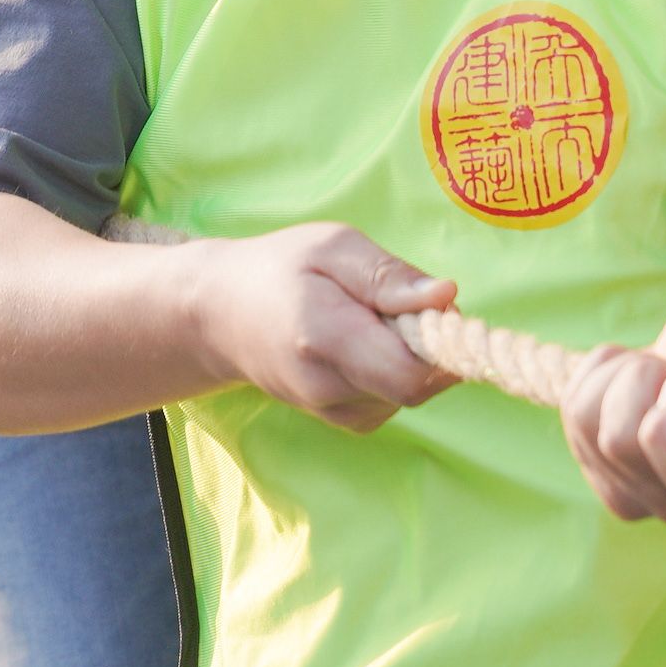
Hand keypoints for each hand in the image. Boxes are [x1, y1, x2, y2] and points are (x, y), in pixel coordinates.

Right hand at [188, 223, 457, 431]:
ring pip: (408, 394)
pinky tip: (366, 343)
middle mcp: (326, 387)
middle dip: (428, 347)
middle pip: (415, 386)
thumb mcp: (332, 247)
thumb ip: (387, 275)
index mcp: (323, 337)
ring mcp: (332, 411)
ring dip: (410, 357)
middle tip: (401, 305)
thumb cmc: (278, 269)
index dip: (440, 344)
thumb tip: (446, 297)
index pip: (410, 372)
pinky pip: (392, 401)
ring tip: (371, 319)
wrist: (219, 315)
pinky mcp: (342, 419)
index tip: (433, 307)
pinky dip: (394, 372)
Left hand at [565, 297, 665, 522]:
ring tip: (659, 372)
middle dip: (642, 379)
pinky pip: (571, 406)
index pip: (664, 448)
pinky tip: (633, 374)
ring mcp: (629, 489)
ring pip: (585, 421)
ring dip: (620, 374)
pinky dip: (598, 373)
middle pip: (617, 438)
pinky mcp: (594, 465)